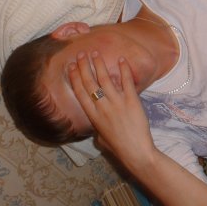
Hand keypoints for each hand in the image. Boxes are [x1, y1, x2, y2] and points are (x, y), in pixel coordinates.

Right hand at [68, 51, 155, 167]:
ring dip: (99, 64)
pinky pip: (126, 82)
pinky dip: (124, 70)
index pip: (80, 93)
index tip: (71, 67)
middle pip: (89, 83)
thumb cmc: (118, 147)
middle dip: (83, 66)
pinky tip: (122, 59)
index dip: (74, 78)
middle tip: (81, 54)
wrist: (135, 152)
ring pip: (105, 79)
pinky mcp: (132, 101)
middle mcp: (102, 107)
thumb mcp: (100, 138)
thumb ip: (96, 126)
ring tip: (95, 53)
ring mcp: (117, 103)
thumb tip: (96, 121)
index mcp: (93, 116)